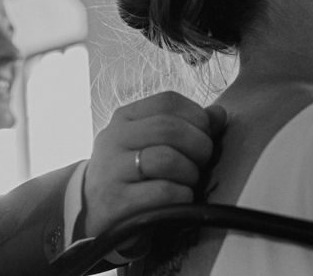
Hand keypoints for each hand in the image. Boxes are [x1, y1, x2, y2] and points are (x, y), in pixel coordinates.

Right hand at [82, 91, 226, 236]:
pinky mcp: (117, 202)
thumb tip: (219, 114)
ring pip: (167, 159)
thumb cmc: (133, 173)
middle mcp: (114, 138)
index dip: (196, 116)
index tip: (205, 134)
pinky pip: (164, 192)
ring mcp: (112, 170)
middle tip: (203, 160)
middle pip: (169, 128)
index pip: (167, 101)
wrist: (94, 211)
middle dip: (199, 145)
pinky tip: (180, 198)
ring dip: (190, 172)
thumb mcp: (152, 143)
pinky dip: (183, 195)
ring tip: (189, 181)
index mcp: (125, 118)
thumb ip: (186, 126)